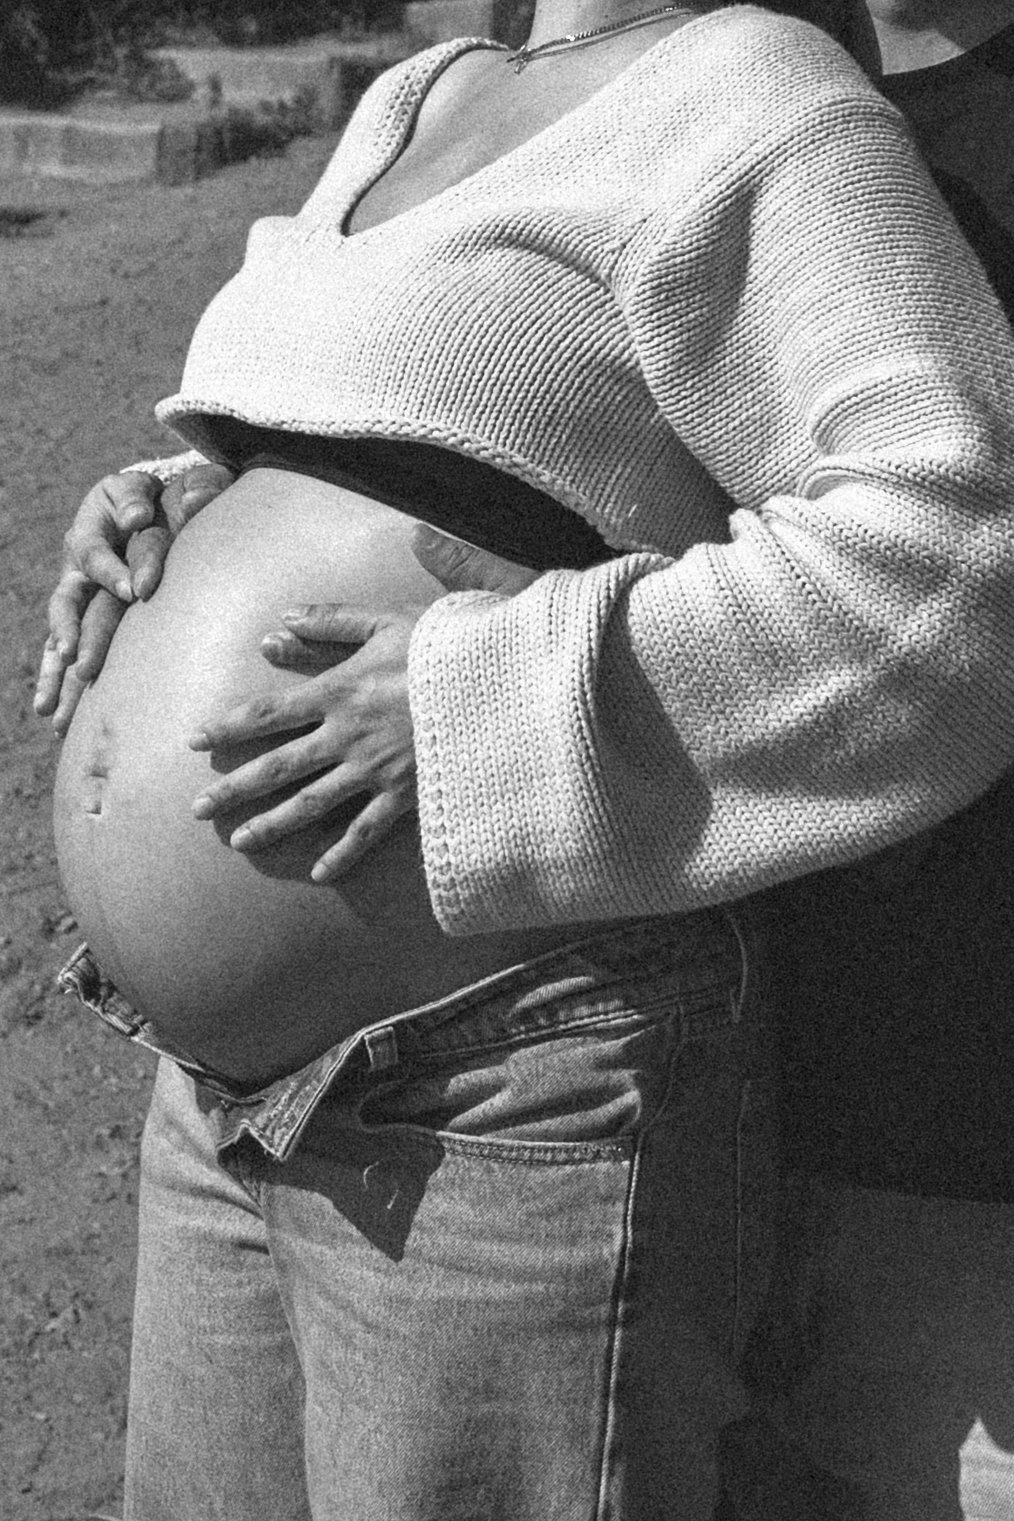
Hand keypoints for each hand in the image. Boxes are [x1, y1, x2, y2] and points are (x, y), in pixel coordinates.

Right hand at [35, 462, 234, 734]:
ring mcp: (77, 595)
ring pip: (59, 635)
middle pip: (67, 601)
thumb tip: (141, 515)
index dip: (112, 571)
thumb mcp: (150, 485)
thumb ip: (147, 494)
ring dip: (56, 671)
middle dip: (71, 631)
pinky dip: (59, 683)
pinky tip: (55, 718)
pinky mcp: (83, 618)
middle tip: (76, 658)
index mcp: (90, 529)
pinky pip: (66, 652)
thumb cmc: (152, 495)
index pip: (94, 551)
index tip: (136, 591)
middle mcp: (76, 566)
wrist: (139, 503)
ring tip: (51, 708)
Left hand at [190, 605, 420, 882]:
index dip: (228, 726)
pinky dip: (342, 853)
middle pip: (277, 767)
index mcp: (338, 691)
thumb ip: (330, 620)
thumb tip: (280, 621)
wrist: (498, 684)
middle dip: (234, 788)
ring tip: (240, 842)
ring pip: (311, 804)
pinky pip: (366, 830)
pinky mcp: (405, 794)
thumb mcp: (385, 620)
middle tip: (198, 809)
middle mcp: (347, 736)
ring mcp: (374, 770)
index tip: (193, 740)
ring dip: (272, 824)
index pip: (268, 713)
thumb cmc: (444, 646)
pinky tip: (319, 873)